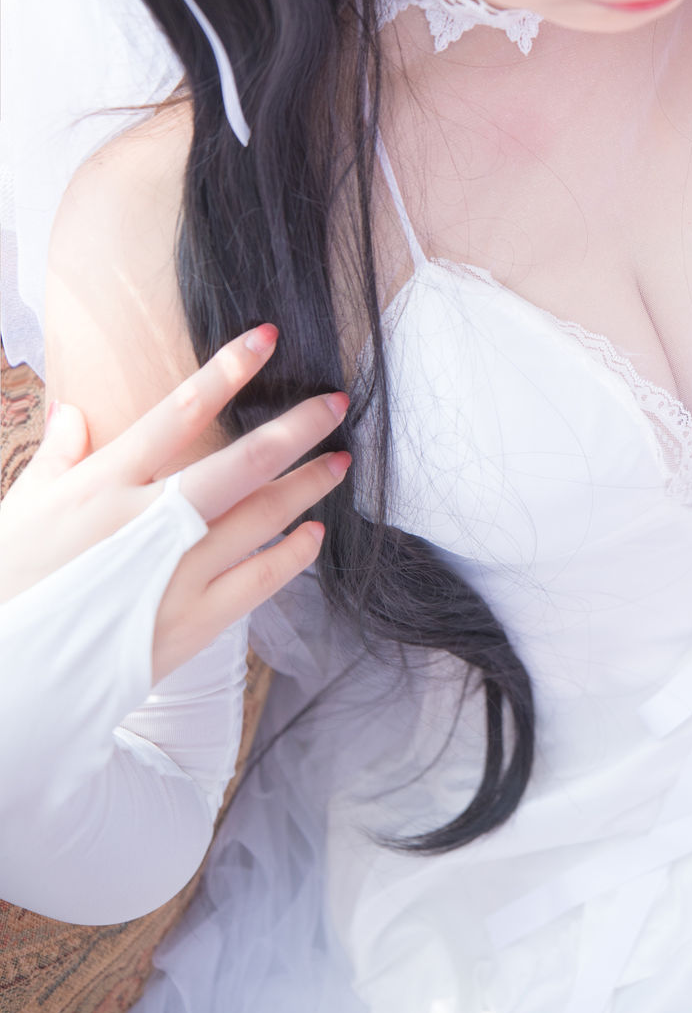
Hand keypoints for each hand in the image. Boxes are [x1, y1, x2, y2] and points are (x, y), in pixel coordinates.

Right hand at [0, 326, 350, 678]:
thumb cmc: (10, 584)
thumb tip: (74, 411)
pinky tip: (314, 534)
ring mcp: (176, 571)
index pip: (179, 411)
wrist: (8, 674)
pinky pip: (260, 579)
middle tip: (335, 402)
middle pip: (243, 462)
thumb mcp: (21, 510)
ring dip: (307, 485)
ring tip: (339, 462)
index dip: (227, 370)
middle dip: (296, 427)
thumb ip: (59, 457)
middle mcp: (148, 522)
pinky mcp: (193, 620)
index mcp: (105, 485)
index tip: (267, 339)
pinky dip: (294, 553)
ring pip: (262, 515)